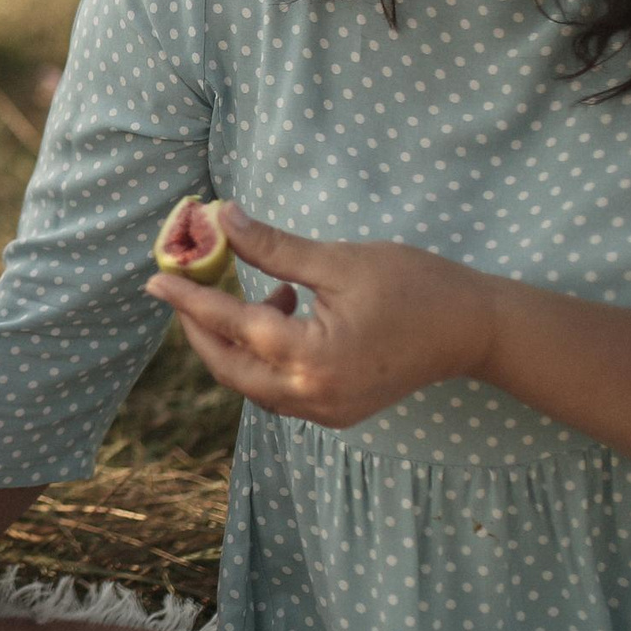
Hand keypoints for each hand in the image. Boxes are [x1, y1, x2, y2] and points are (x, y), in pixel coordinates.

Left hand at [144, 202, 498, 428]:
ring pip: (250, 383)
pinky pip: (276, 389)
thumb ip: (274, 248)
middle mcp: (312, 397)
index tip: (156, 278)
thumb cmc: (416, 286)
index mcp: (312, 359)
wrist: (475, 330)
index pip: (231, 326)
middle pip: (228, 367)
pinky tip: (285, 314)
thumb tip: (221, 218)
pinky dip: (263, 357)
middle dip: (200, 326)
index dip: (189, 298)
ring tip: (260, 291)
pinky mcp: (335, 412)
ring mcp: (324, 412)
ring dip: (234, 342)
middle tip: (185, 286)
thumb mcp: (340, 260)